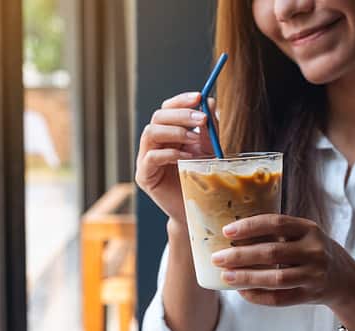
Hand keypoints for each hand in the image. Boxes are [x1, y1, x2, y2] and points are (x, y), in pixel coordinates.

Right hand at [135, 92, 216, 223]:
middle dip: (180, 114)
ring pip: (150, 132)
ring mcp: (146, 159)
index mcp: (168, 133)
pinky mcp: (144, 176)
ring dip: (174, 131)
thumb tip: (210, 102)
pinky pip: (151, 157)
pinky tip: (186, 157)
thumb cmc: (201, 179)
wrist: (197, 209)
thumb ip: (208, 129)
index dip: (181, 101)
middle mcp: (154, 143)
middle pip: (158, 117)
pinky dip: (169, 153)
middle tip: (201, 119)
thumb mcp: (209, 149)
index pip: (168, 109)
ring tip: (194, 138)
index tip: (198, 97)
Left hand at [210, 214, 354, 309]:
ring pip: (276, 279)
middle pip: (272, 253)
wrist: (344, 278)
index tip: (226, 231)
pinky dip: (258, 296)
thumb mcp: (302, 234)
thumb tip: (231, 234)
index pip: (276, 223)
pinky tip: (242, 292)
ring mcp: (314, 275)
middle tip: (218, 258)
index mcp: (309, 229)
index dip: (250, 227)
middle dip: (241, 255)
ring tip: (225, 276)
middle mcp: (314, 251)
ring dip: (247, 278)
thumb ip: (276, 232)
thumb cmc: (311, 250)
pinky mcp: (310, 295)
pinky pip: (280, 299)